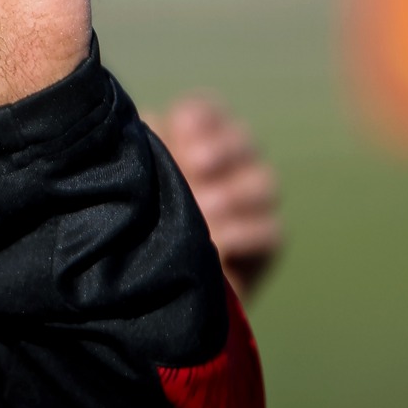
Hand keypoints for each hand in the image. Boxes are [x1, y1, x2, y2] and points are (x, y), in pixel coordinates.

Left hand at [148, 96, 280, 300]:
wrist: (158, 293)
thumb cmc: (138, 228)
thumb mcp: (135, 188)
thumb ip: (140, 155)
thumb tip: (149, 123)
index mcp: (193, 144)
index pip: (208, 114)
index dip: (200, 117)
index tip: (180, 126)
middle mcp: (229, 166)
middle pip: (242, 140)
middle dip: (222, 146)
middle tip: (197, 162)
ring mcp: (253, 205)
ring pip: (264, 181)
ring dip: (233, 191)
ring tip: (205, 207)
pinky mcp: (265, 243)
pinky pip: (272, 229)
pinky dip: (246, 232)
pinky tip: (221, 240)